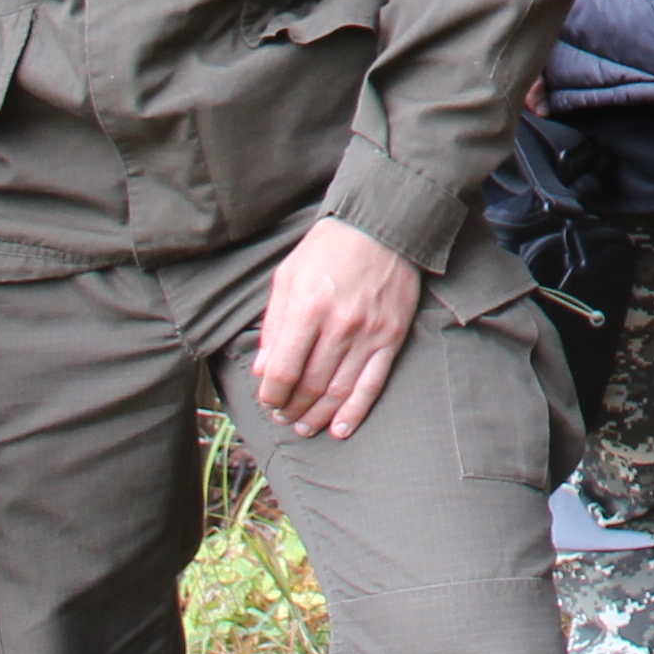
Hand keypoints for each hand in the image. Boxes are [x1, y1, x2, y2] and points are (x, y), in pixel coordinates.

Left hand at [250, 219, 425, 439]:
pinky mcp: (392, 336)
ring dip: (318, 416)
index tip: (267, 401)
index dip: (271, 394)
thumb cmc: (328, 248)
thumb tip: (262, 370)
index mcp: (308, 307)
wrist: (382, 225)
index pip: (283, 370)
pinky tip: (341, 428)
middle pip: (310, 385)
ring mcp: (369, 332)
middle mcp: (340, 324)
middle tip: (282, 416)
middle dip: (291, 408)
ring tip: (304, 426)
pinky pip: (373, 383)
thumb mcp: (288, 277)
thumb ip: (274, 325)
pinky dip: (356, 411)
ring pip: (339, 391)